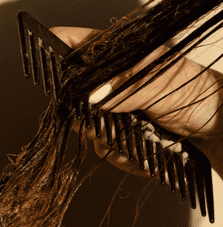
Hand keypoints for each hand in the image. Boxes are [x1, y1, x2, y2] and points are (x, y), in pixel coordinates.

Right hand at [50, 26, 222, 178]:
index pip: (83, 47)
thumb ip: (127, 86)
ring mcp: (117, 113)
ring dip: (110, 140)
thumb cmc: (199, 96)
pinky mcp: (122, 137)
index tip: (45, 53)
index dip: (61, 48)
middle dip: (89, 114)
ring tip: (138, 137)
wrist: (217, 133)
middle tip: (106, 119)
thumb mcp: (163, 82)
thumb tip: (93, 95)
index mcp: (124, 60)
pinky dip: (122, 155)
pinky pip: (105, 150)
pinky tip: (140, 150)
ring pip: (90, 129)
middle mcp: (116, 86)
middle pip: (77, 97)